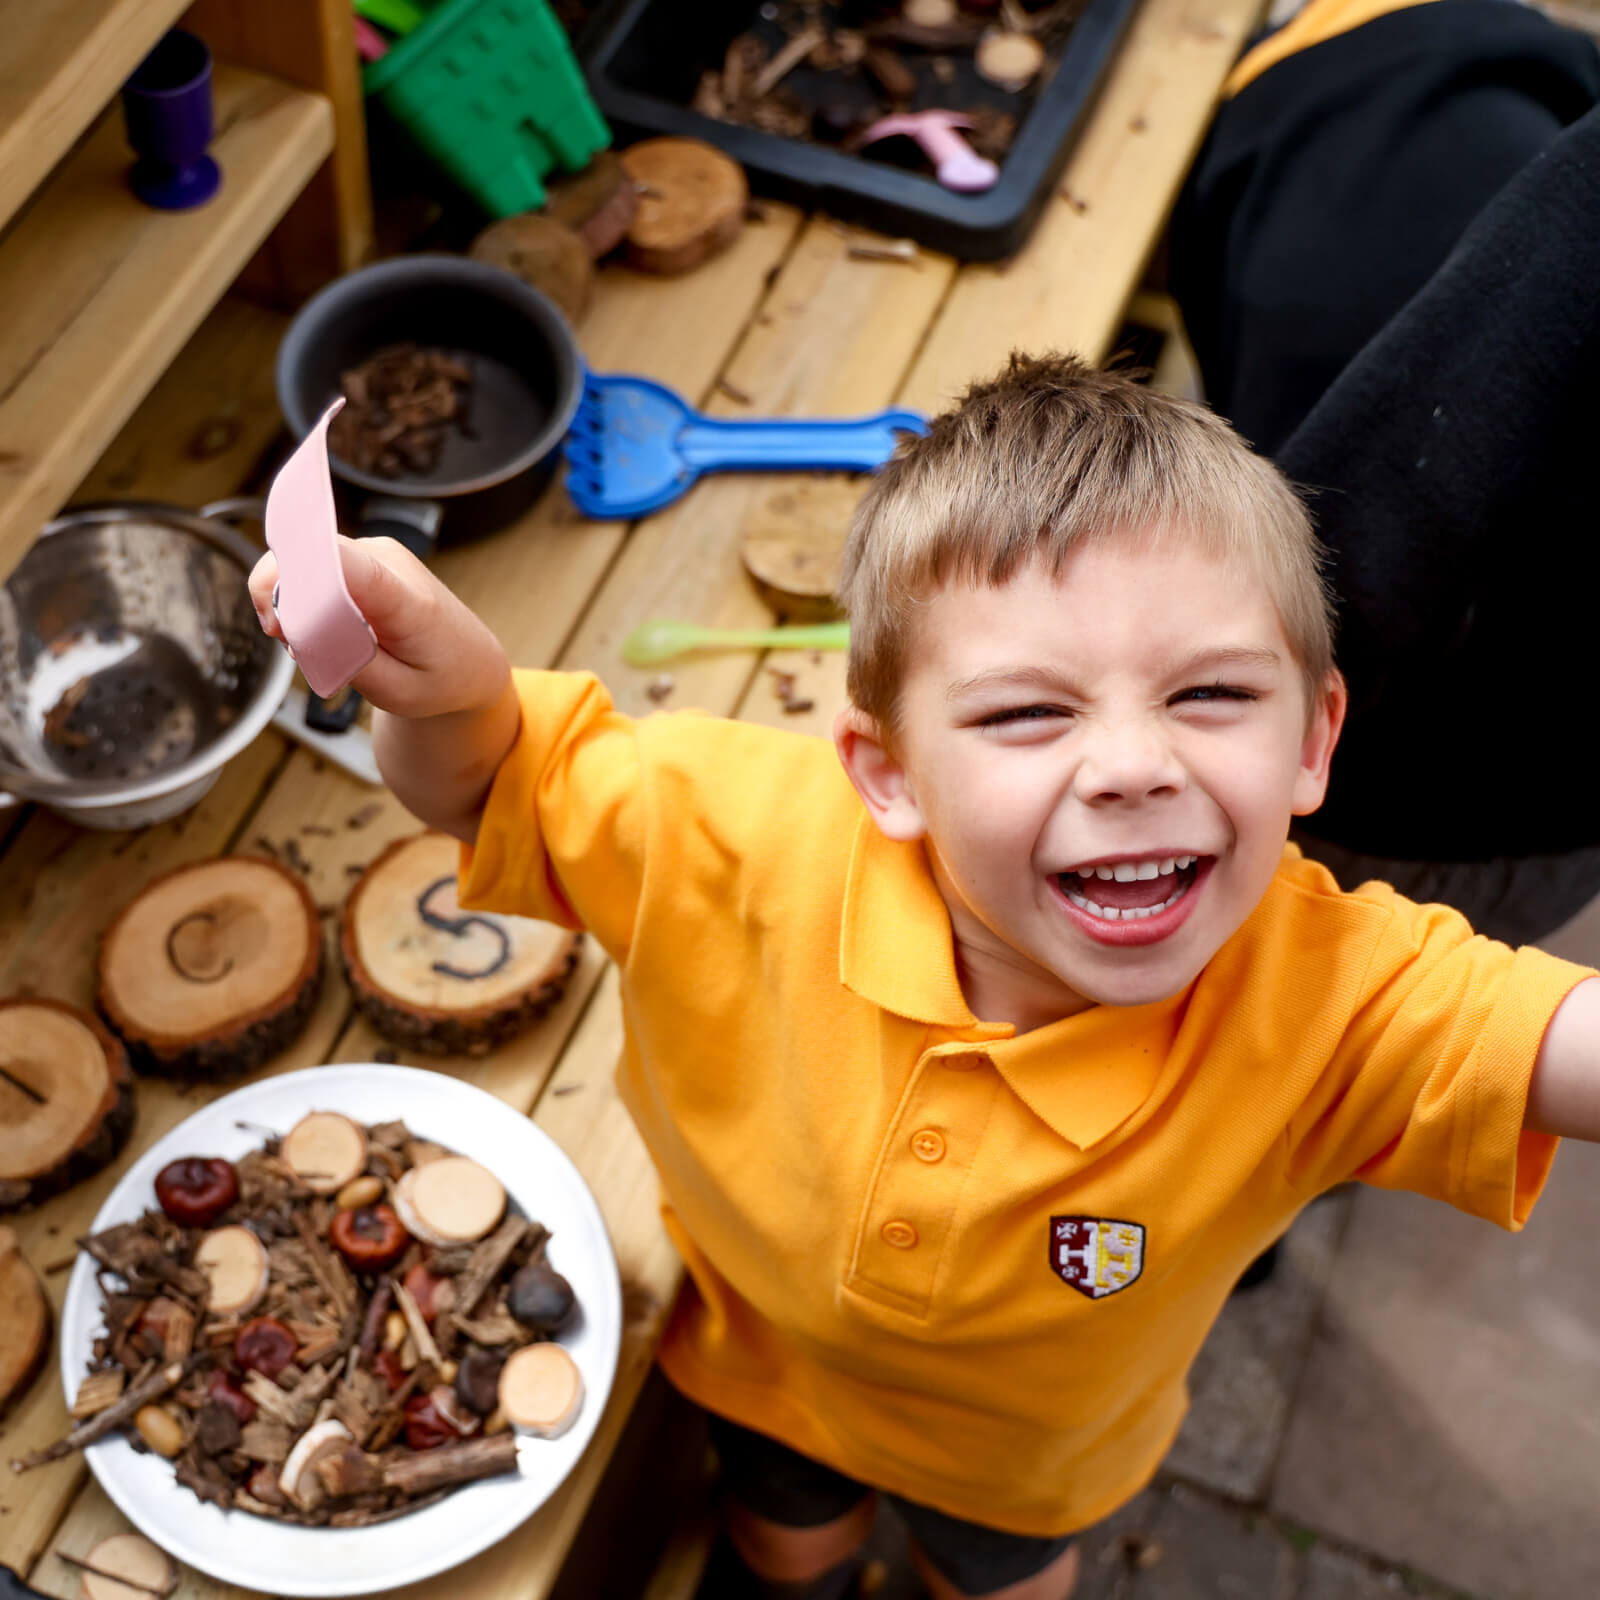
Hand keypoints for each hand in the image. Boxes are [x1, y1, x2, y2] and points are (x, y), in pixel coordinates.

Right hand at [248, 535, 509, 720]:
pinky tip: (319, 628)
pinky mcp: (361, 554)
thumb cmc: (437, 677)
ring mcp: (374, 552)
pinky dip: (300, 598)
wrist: (468, 661)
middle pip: (309, 558)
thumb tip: (294, 625)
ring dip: (290, 604)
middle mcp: (389, 563)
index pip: (351, 567)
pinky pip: (311, 567)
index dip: (304, 570)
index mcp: (408, 602)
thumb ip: (345, 659)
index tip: (276, 597)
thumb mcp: (395, 692)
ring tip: (312, 642)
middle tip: (288, 641)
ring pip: (302, 562)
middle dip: (280, 601)